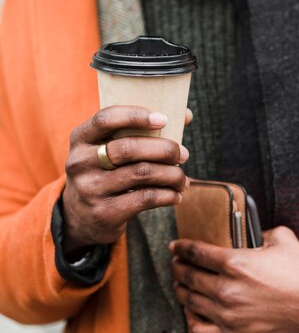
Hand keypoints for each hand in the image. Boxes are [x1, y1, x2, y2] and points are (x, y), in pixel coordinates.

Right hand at [62, 105, 191, 253]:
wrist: (80, 218)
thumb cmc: (105, 172)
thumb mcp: (107, 149)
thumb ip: (139, 130)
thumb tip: (185, 115)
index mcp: (80, 139)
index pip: (105, 119)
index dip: (135, 116)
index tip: (163, 119)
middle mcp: (80, 163)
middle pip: (128, 148)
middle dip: (164, 149)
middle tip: (183, 154)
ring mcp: (90, 189)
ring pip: (142, 173)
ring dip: (171, 174)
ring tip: (182, 177)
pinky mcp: (104, 213)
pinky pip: (145, 198)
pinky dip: (167, 195)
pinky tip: (176, 195)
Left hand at [169, 226, 298, 332]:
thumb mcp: (283, 240)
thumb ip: (262, 231)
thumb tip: (253, 233)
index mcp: (236, 263)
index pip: (196, 253)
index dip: (181, 248)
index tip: (175, 247)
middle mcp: (227, 289)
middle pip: (189, 277)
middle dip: (178, 268)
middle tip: (176, 264)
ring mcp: (228, 316)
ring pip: (191, 302)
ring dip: (181, 291)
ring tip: (180, 286)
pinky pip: (200, 331)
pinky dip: (192, 321)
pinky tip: (192, 313)